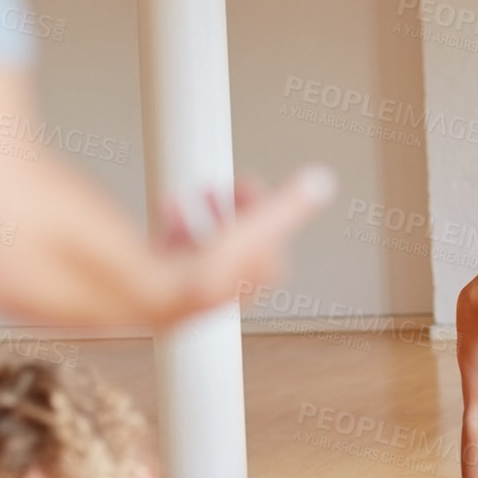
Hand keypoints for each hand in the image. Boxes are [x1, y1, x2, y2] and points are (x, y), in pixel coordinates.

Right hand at [159, 167, 336, 313]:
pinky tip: (170, 209)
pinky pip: (174, 250)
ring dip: (200, 218)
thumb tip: (321, 182)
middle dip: (228, 214)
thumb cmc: (208, 273)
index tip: (249, 190)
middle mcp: (225, 288)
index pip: (269, 247)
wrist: (157, 296)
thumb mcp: (257, 229)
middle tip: (219, 193)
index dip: (262, 213)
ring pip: (203, 248)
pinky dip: (174, 226)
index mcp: (253, 279)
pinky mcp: (164, 283)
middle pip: (236, 247)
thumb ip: (288, 206)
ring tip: (194, 199)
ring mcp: (194, 288)